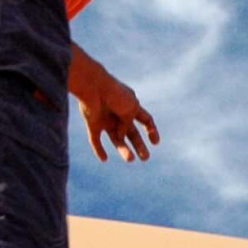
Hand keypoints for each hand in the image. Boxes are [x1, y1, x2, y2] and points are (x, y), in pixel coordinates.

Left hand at [70, 48, 159, 162]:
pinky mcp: (93, 124)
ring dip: (124, 150)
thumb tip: (121, 136)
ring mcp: (106, 119)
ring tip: (131, 159)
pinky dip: (99, 150)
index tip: (155, 142)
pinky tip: (104, 159)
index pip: (145, 120)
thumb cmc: (115, 95)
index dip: (152, 131)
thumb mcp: (130, 109)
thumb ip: (128, 124)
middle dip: (139, 145)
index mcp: (132, 106)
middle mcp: (119, 114)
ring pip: (116, 139)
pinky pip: (95, 140)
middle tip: (145, 158)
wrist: (93, 87)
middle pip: (131, 133)